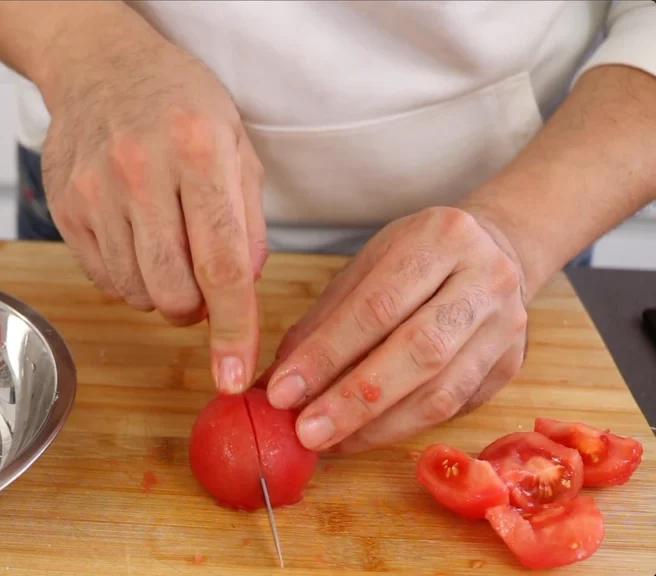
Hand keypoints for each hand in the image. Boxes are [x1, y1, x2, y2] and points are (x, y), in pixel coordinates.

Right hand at [40, 28, 265, 391]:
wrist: (99, 65)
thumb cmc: (178, 102)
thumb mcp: (236, 144)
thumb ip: (248, 221)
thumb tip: (244, 290)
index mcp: (198, 152)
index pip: (223, 265)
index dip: (234, 329)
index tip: (234, 374)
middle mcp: (140, 173)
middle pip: (173, 292)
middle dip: (197, 310)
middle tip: (204, 284)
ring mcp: (94, 192)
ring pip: (136, 292)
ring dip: (162, 292)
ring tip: (168, 249)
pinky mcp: (65, 208)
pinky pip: (104, 278)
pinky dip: (130, 278)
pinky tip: (137, 240)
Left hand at [265, 207, 528, 452]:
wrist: (498, 252)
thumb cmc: (416, 261)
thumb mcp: (366, 268)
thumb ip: (324, 321)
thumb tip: (278, 381)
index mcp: (442, 240)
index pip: (377, 306)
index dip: (326, 354)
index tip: (282, 392)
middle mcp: (486, 280)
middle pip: (418, 352)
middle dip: (354, 400)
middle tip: (306, 432)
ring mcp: (506, 327)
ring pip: (441, 393)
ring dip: (377, 427)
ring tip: (329, 444)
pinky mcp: (510, 367)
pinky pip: (452, 410)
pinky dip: (402, 428)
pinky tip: (362, 437)